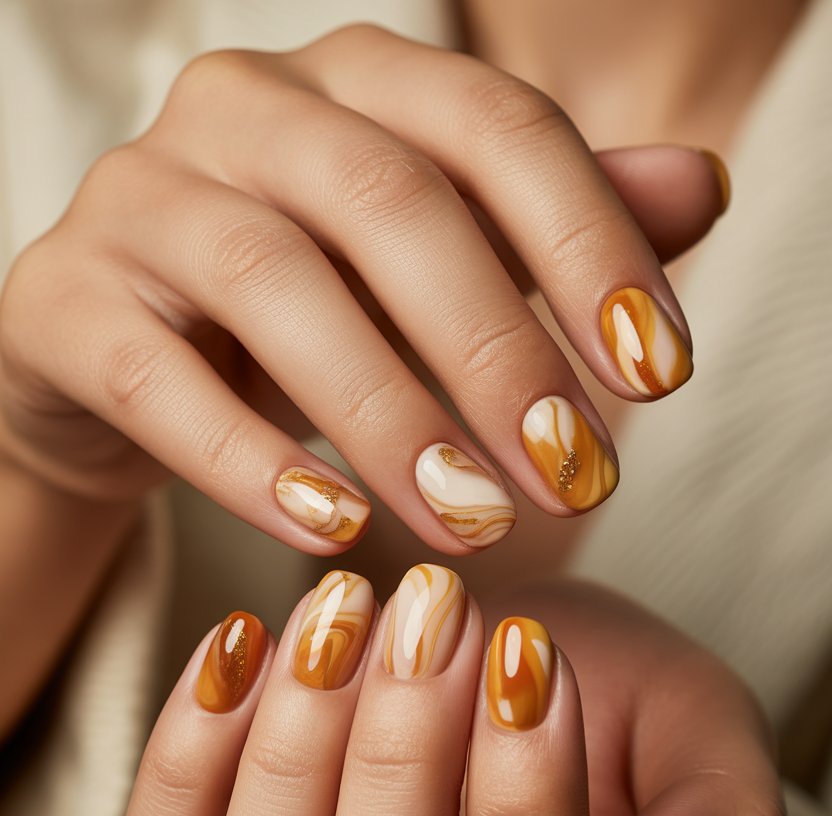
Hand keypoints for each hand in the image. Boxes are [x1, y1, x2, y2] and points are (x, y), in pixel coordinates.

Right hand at [0, 26, 727, 553]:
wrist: (126, 365)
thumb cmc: (306, 322)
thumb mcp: (436, 279)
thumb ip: (552, 232)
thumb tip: (702, 189)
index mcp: (355, 82)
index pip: (495, 127)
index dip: (590, 245)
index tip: (659, 376)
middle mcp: (244, 108)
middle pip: (389, 201)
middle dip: (497, 348)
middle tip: (573, 479)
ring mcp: (139, 196)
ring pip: (275, 282)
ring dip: (389, 414)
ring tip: (472, 522)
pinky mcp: (63, 302)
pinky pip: (160, 379)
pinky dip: (252, 461)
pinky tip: (334, 529)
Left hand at [115, 569, 785, 815]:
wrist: (513, 709)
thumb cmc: (617, 733)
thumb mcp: (702, 750)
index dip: (530, 814)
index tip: (526, 652)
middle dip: (397, 772)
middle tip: (426, 616)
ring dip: (288, 767)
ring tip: (338, 619)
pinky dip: (185, 769)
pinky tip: (244, 649)